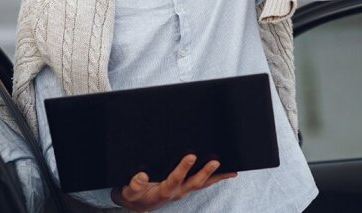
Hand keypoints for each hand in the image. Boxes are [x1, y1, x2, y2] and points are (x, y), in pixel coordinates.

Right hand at [110, 155, 237, 210]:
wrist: (138, 205)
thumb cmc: (134, 196)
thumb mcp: (129, 192)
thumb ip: (134, 186)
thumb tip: (141, 176)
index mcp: (163, 191)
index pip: (174, 180)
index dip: (183, 169)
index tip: (190, 156)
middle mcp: (177, 192)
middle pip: (194, 184)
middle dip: (206, 173)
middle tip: (216, 162)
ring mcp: (182, 190)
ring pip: (202, 184)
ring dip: (216, 177)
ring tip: (231, 170)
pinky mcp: (185, 187)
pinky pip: (202, 182)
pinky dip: (214, 178)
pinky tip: (226, 172)